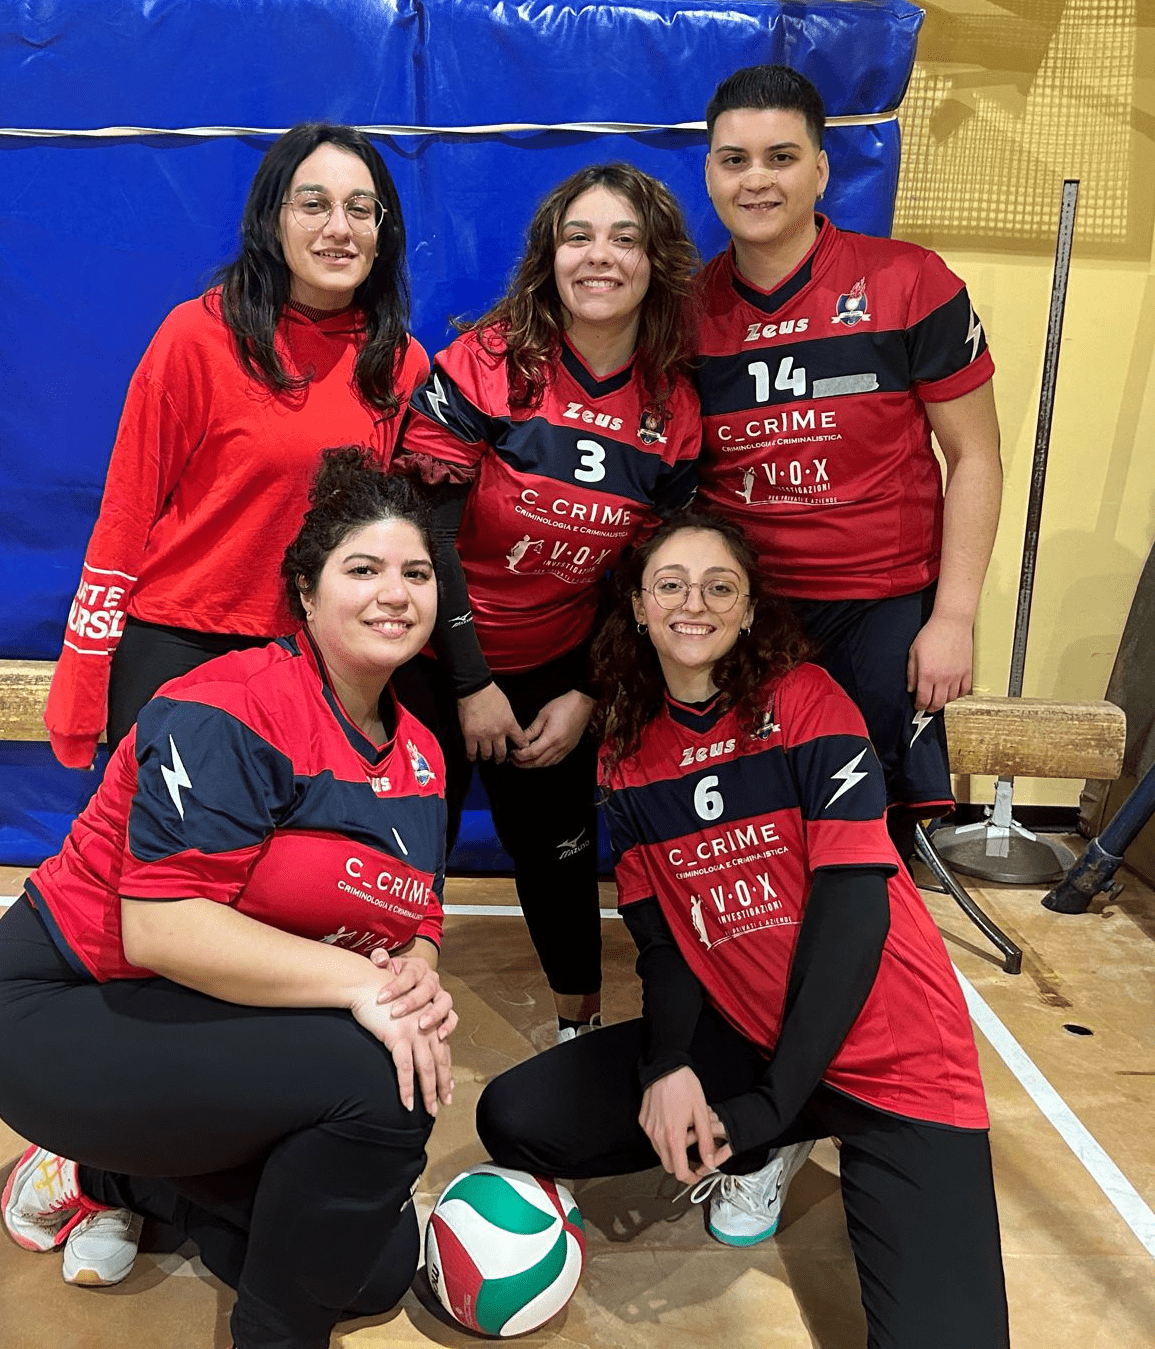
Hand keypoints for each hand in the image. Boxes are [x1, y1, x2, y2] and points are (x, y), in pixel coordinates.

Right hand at [349, 992, 454, 1114]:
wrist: (366, 983)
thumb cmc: (381, 995)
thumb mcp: (402, 1009)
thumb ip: (411, 1024)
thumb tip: (410, 1044)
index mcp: (429, 1019)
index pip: (442, 1048)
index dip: (446, 1069)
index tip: (448, 1086)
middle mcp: (427, 1026)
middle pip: (439, 1060)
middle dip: (443, 1084)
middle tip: (445, 1103)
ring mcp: (414, 1031)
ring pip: (426, 1067)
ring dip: (428, 1091)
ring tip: (430, 1110)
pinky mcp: (398, 1036)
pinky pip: (404, 1068)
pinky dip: (406, 1087)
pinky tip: (407, 1102)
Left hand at [370, 950, 457, 1039]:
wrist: (407, 983)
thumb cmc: (393, 977)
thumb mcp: (386, 965)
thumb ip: (379, 958)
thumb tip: (379, 958)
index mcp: (418, 967)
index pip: (410, 974)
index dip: (396, 985)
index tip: (380, 997)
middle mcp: (432, 980)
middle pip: (427, 988)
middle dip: (412, 1001)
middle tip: (396, 1012)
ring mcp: (440, 995)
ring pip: (444, 1001)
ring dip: (435, 1014)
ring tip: (422, 1025)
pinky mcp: (446, 1010)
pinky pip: (452, 1017)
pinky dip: (448, 1025)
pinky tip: (440, 1036)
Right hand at [458, 684, 528, 763]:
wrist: (475, 689)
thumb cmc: (491, 694)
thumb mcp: (507, 707)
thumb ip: (509, 720)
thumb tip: (509, 728)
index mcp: (509, 724)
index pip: (520, 741)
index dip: (521, 748)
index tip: (521, 752)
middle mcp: (498, 733)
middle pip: (501, 752)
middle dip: (501, 758)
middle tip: (500, 759)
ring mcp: (483, 736)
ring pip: (487, 754)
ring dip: (487, 757)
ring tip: (486, 757)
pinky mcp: (470, 736)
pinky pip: (471, 752)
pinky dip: (472, 757)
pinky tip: (472, 758)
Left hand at [510, 690, 593, 768]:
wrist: (583, 703)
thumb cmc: (564, 705)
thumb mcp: (543, 714)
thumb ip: (532, 730)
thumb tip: (521, 740)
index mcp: (552, 737)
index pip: (532, 753)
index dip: (520, 756)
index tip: (512, 753)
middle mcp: (559, 746)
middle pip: (538, 762)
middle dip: (524, 764)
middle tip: (513, 761)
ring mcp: (566, 749)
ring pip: (547, 764)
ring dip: (533, 765)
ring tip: (523, 761)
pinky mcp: (569, 748)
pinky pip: (555, 761)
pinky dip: (544, 763)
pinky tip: (538, 760)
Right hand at [639, 1067, 729, 1183]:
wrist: (666, 1066)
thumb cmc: (683, 1085)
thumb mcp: (702, 1113)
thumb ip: (706, 1141)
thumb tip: (710, 1161)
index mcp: (673, 1135)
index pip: (679, 1171)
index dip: (690, 1178)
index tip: (696, 1175)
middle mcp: (657, 1135)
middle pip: (669, 1165)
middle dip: (683, 1162)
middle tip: (694, 1144)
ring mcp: (648, 1128)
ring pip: (661, 1152)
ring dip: (673, 1148)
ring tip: (685, 1128)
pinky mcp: (643, 1121)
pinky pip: (654, 1138)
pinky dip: (664, 1137)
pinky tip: (674, 1121)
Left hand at [906, 613, 972, 713]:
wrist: (952, 623)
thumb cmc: (932, 634)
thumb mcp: (914, 653)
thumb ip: (911, 673)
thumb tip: (911, 688)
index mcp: (927, 674)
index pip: (923, 699)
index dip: (919, 706)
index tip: (918, 705)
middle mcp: (943, 678)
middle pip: (938, 703)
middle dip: (930, 708)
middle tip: (927, 706)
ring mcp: (957, 676)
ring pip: (951, 699)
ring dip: (944, 701)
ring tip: (938, 697)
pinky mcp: (967, 672)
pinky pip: (964, 691)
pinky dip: (958, 695)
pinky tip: (952, 691)